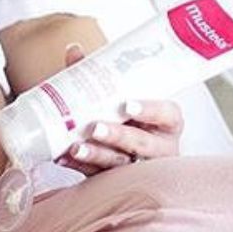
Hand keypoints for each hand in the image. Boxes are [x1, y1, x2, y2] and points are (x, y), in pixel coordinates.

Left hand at [54, 43, 183, 174]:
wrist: (129, 145)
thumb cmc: (132, 115)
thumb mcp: (125, 95)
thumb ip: (102, 74)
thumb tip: (75, 50)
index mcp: (167, 121)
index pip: (167, 114)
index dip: (150, 110)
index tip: (128, 104)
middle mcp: (159, 147)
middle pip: (143, 144)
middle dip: (118, 136)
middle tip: (95, 127)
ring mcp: (140, 167)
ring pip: (121, 164)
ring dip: (97, 155)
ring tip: (76, 147)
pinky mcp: (119, 181)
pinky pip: (99, 176)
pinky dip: (81, 165)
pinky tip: (65, 156)